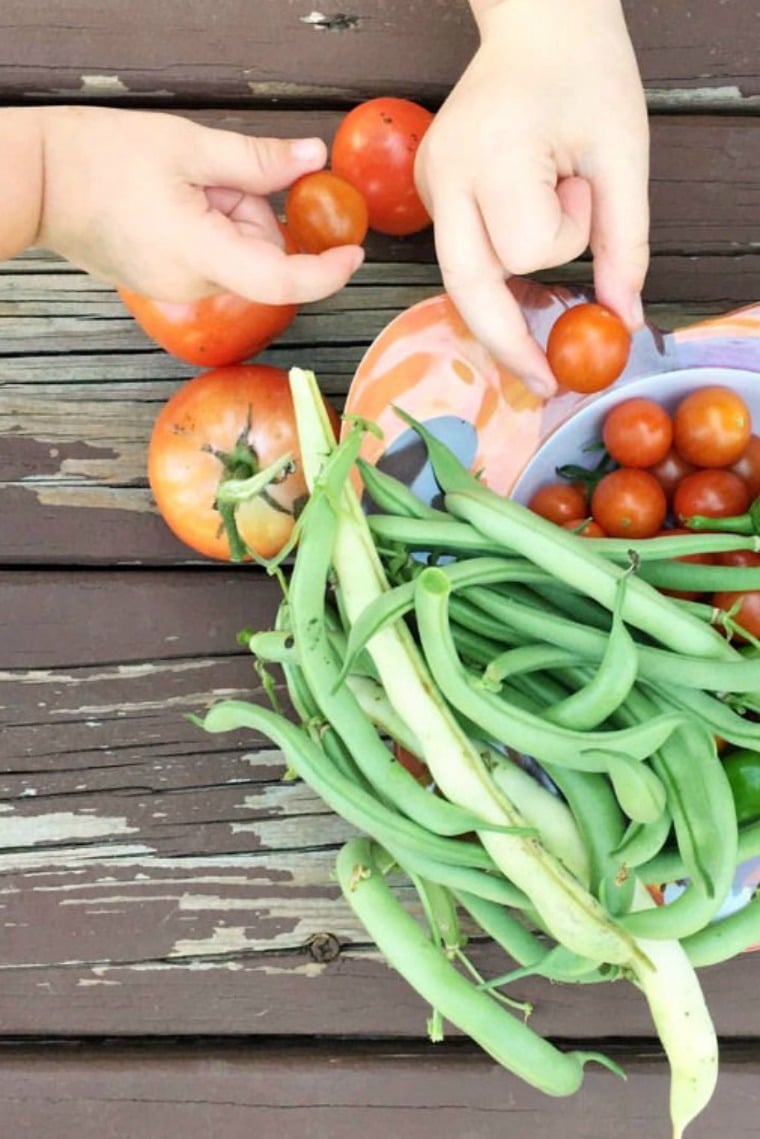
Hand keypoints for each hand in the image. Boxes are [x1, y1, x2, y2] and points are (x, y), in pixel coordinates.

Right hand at [36, 106, 363, 303]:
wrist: (38, 183)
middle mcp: (193, 284)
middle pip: (259, 254)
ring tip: (180, 186)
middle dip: (252, 211)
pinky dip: (207, 227)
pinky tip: (171, 202)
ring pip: (236, 253)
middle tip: (210, 176)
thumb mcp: (189, 146)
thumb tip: (312, 157)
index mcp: (202, 254)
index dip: (326, 273)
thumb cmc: (100, 159)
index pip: (283, 281)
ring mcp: (177, 288)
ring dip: (226, 216)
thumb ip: (258, 161)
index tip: (354, 254)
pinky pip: (210, 257)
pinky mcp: (166, 283)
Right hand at [414, 0, 648, 396]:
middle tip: (545, 384)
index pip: (525, 248)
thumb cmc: (584, 71)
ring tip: (544, 262)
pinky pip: (463, 257)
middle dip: (508, 342)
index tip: (582, 188)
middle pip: (466, 290)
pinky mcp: (430, 192)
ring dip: (509, 291)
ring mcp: (429, 187)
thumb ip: (627, 241)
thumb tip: (625, 319)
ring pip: (464, 281)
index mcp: (490, 155)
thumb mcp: (624, 151)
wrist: (537, 21)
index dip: (566, 236)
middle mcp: (445, 176)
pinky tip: (520, 236)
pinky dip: (496, 268)